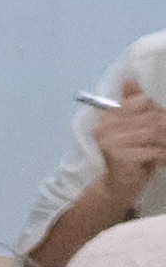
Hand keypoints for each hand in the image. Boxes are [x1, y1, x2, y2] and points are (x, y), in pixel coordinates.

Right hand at [97, 78, 165, 209]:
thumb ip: (135, 105)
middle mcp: (105, 126)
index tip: (162, 123)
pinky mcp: (118, 155)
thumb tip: (130, 80)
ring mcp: (110, 141)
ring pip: (153, 134)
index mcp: (109, 116)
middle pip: (151, 119)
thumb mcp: (136, 128)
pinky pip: (151, 151)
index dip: (158, 113)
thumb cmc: (132, 155)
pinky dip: (162, 156)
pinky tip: (163, 161)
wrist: (119, 186)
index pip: (141, 104)